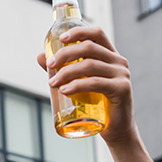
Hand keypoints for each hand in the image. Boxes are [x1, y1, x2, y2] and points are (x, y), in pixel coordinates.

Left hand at [37, 26, 161, 161]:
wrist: (116, 130)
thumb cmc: (97, 106)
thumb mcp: (79, 84)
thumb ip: (62, 69)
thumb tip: (40, 56)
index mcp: (110, 55)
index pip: (97, 33)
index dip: (79, 31)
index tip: (61, 38)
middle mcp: (118, 61)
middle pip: (89, 48)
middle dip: (65, 54)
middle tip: (50, 65)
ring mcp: (122, 75)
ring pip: (90, 65)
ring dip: (67, 72)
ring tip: (52, 83)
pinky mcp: (122, 89)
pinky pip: (96, 82)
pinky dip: (78, 85)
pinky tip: (65, 90)